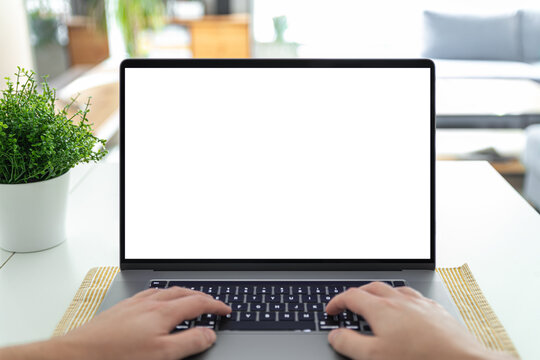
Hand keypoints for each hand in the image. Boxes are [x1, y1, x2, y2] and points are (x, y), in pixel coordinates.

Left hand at [53, 287, 230, 359]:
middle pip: (183, 292)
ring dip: (182, 293)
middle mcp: (150, 302)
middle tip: (212, 305)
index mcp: (163, 312)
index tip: (225, 310)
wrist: (77, 354)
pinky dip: (163, 295)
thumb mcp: (161, 354)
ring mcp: (134, 303)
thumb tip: (209, 334)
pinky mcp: (122, 308)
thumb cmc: (116, 355)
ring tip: (189, 300)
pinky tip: (156, 302)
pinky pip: (149, 294)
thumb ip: (189, 343)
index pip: (197, 302)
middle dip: (201, 296)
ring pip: (166, 291)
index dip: (215, 305)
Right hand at [326, 282, 514, 359]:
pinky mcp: (437, 311)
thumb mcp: (374, 357)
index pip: (352, 296)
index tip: (332, 310)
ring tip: (377, 304)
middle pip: (372, 288)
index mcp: (382, 309)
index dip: (337, 302)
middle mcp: (401, 300)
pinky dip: (404, 301)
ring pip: (395, 290)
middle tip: (350, 305)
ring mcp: (421, 304)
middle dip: (358, 294)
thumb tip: (335, 335)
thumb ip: (350, 344)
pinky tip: (408, 312)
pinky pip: (416, 298)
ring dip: (381, 295)